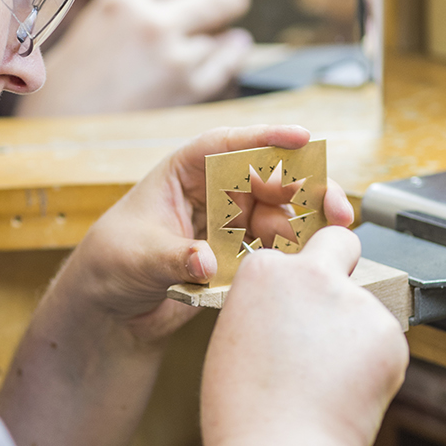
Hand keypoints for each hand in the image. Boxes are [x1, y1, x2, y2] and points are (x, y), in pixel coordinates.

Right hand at [17, 0, 253, 115]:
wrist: (63, 136)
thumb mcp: (92, 28)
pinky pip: (224, 66)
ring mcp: (174, 59)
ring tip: (230, 33)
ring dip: (227, 31)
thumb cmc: (66, 83)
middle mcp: (152, 24)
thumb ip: (137, 2)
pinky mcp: (186, 91)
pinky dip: (231, 56)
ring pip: (221, 34)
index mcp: (120, 1)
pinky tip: (233, 50)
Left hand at [65, 125, 354, 343]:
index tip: (301, 136)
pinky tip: (312, 261)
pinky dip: (293, 254)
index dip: (265, 137)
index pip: (225, 146)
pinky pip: (272, 250)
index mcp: (183, 173)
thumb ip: (174, 256)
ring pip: (277, 214)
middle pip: (266, 179)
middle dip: (304, 188)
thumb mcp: (138, 256)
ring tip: (335, 238)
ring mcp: (227, 226)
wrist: (111, 309)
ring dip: (307, 223)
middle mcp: (211, 194)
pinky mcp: (237, 257)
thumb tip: (207, 261)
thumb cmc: (110, 265)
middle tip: (335, 206)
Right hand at [202, 226, 408, 445]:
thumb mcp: (235, 343)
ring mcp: (356, 302)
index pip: (289, 258)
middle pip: (342, 243)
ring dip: (355, 336)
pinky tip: (347, 392)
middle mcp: (312, 276)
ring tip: (327, 383)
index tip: (293, 309)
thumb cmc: (247, 412)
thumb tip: (289, 319)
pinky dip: (373, 365)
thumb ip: (266, 315)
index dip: (294, 284)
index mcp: (264, 273)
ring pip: (365, 308)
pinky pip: (384, 343)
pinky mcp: (390, 333)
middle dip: (343, 261)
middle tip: (333, 306)